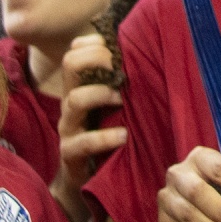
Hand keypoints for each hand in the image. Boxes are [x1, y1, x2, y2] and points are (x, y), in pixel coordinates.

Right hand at [52, 33, 127, 220]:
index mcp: (80, 86)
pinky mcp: (70, 153)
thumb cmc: (104, 134)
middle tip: (119, 69)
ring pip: (74, 99)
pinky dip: (104, 138)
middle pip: (70, 63)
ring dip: (101, 94)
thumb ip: (121, 84)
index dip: (94, 43)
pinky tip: (123, 136)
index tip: (117, 49)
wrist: (82, 178)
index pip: (75, 50)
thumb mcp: (112, 105)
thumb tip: (151, 55)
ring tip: (121, 100)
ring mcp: (68, 126)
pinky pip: (82, 142)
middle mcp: (70, 101)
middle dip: (96, 58)